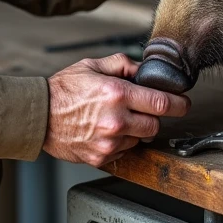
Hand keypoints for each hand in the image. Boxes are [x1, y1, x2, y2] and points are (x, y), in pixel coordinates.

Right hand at [43, 53, 189, 167]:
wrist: (38, 116)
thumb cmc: (63, 90)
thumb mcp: (92, 65)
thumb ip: (123, 65)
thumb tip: (145, 69)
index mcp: (117, 94)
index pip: (161, 103)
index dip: (178, 104)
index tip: (184, 103)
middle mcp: (116, 121)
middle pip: (155, 125)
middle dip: (155, 116)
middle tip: (145, 109)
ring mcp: (108, 142)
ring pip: (140, 140)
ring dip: (137, 130)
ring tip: (118, 119)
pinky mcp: (101, 157)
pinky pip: (124, 151)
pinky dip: (122, 142)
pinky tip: (107, 131)